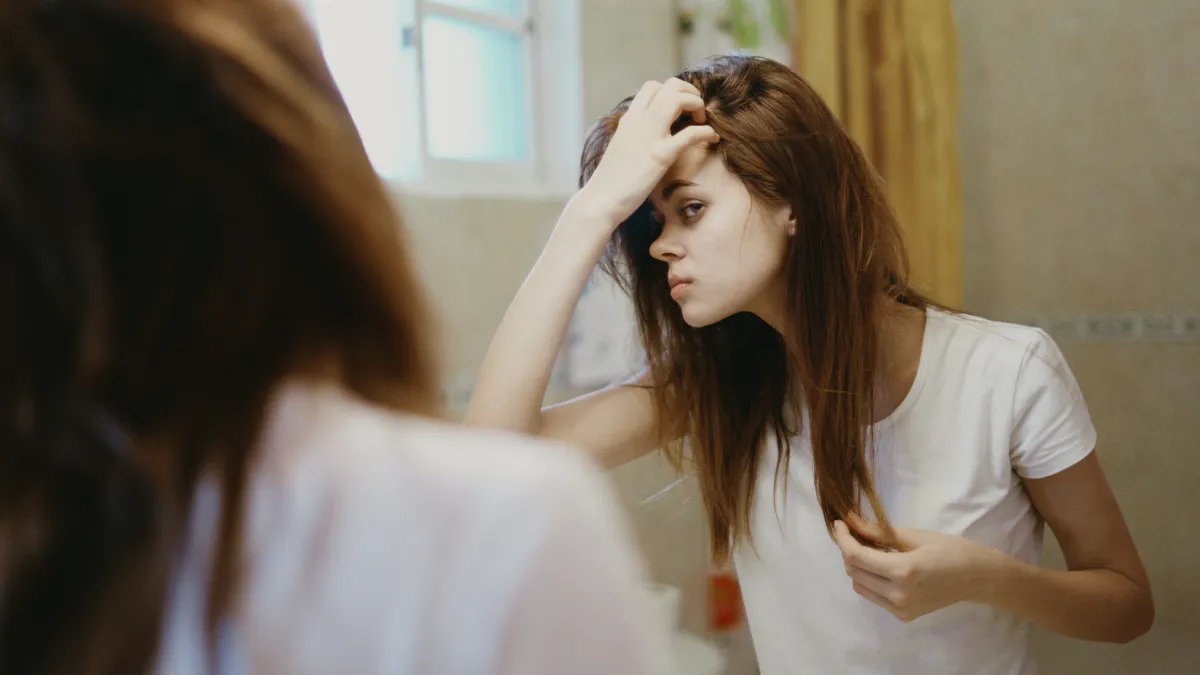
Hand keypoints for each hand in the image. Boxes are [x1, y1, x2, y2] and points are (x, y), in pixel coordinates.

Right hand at [575, 78, 719, 226]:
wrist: (600, 201)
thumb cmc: (610, 182)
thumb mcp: (621, 150)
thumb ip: (635, 138)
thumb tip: (647, 141)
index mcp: (629, 119)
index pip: (652, 87)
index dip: (672, 92)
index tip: (681, 110)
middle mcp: (638, 121)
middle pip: (669, 85)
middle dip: (689, 92)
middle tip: (696, 112)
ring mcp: (649, 136)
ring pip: (678, 99)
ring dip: (697, 104)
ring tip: (702, 120)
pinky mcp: (660, 156)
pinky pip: (691, 133)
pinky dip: (706, 131)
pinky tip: (712, 139)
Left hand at [833, 514, 1009, 622]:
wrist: (978, 579)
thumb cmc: (952, 550)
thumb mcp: (916, 536)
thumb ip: (879, 532)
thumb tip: (851, 521)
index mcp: (903, 572)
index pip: (856, 556)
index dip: (842, 538)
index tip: (839, 523)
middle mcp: (898, 595)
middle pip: (854, 571)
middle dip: (848, 550)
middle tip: (854, 532)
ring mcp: (900, 609)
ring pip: (859, 585)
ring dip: (857, 566)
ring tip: (870, 548)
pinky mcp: (903, 616)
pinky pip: (873, 596)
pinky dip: (869, 578)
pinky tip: (881, 565)